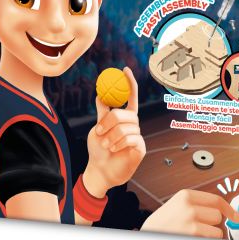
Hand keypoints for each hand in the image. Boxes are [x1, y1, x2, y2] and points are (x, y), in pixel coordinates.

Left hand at [85, 67, 144, 195]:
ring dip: (111, 136)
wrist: (100, 170)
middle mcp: (133, 124)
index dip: (129, 82)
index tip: (125, 69)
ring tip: (106, 144)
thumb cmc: (98, 150)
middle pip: (126, 113)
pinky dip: (119, 143)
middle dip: (110, 121)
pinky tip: (114, 149)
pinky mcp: (140, 147)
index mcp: (124, 117)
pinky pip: (131, 138)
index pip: (130, 96)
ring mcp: (138, 135)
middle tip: (100, 130)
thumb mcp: (97, 128)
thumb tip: (99, 93)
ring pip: (126, 127)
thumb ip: (102, 112)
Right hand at [140, 190, 238, 238]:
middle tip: (197, 229)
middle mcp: (189, 206)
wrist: (147, 234)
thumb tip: (221, 212)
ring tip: (192, 234)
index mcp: (185, 195)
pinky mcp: (192, 233)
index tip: (235, 216)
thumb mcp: (175, 207)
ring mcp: (191, 221)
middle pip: (217, 216)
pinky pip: (210, 239)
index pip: (216, 200)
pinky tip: (190, 237)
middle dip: (211, 226)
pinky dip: (204, 239)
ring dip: (208, 236)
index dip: (228, 209)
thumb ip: (195, 206)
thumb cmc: (160, 225)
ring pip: (216, 231)